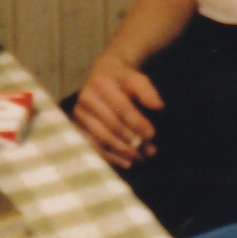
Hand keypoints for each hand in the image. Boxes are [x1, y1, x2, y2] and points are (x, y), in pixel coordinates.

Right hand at [72, 54, 163, 169]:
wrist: (102, 75)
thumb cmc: (123, 78)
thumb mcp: (136, 78)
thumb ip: (147, 91)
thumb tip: (159, 106)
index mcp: (101, 84)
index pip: (121, 108)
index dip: (137, 123)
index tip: (151, 134)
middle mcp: (86, 99)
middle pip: (111, 125)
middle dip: (131, 140)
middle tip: (148, 151)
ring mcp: (79, 115)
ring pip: (101, 138)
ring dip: (122, 151)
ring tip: (139, 158)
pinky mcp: (77, 128)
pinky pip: (94, 146)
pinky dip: (111, 156)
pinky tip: (126, 162)